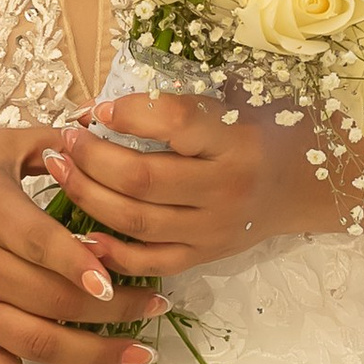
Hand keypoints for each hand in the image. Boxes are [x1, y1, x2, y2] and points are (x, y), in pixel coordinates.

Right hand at [0, 125, 168, 363]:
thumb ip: (47, 141)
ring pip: (36, 342)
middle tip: (159, 306)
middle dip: (114, 310)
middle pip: (51, 298)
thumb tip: (102, 135)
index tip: (116, 282)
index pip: (39, 244)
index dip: (79, 266)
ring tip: (141, 355)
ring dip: (94, 355)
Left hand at [38, 89, 331, 279]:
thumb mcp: (231, 101)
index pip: (173, 122)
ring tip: (61, 172)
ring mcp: (214, 228)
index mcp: (235, 139)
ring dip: (88, 196)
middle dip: (91, 159)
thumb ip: (175, 104)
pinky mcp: (205, 256)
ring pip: (137, 221)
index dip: (127, 114)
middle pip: (142, 178)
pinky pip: (149, 261)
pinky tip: (81, 232)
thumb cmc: (258, 130)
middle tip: (65, 141)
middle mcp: (225, 187)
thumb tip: (97, 110)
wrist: (302, 184)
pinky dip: (110, 251)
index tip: (95, 110)